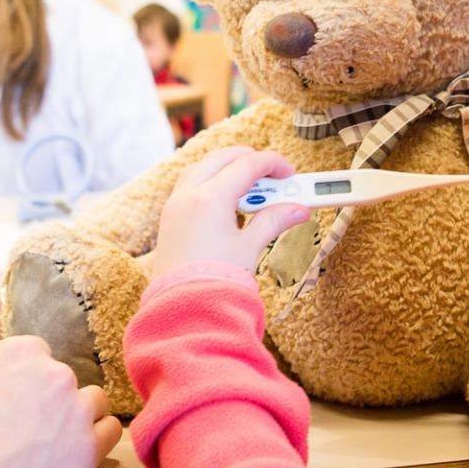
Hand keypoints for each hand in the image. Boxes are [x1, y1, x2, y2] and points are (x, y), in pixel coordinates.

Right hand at [0, 336, 120, 467]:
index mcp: (18, 354)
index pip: (33, 352)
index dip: (18, 378)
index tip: (6, 401)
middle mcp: (55, 375)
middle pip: (60, 377)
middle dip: (45, 397)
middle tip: (19, 429)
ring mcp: (77, 413)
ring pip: (91, 401)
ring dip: (75, 415)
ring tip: (48, 442)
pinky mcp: (90, 450)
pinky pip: (110, 430)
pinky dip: (96, 437)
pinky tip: (74, 450)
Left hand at [151, 147, 312, 279]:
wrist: (184, 309)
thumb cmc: (216, 281)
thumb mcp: (250, 248)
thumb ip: (273, 222)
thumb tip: (299, 210)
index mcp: (210, 198)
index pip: (247, 165)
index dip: (273, 164)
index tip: (290, 172)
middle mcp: (188, 195)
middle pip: (223, 158)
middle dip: (250, 160)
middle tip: (274, 176)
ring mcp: (175, 205)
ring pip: (202, 167)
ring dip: (228, 168)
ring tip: (252, 187)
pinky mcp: (170, 218)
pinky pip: (189, 184)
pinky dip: (210, 181)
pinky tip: (227, 200)